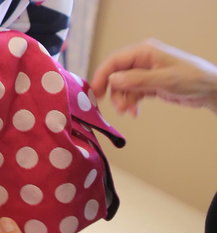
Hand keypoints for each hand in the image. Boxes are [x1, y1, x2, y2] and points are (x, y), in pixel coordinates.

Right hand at [91, 39, 216, 115]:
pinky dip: (130, 104)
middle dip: (114, 92)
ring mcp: (145, 73)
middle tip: (117, 107)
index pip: (115, 61)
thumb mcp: (164, 79)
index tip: (95, 92)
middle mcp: (142, 61)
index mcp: (145, 52)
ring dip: (122, 100)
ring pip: (123, 87)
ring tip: (127, 111)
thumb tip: (113, 79)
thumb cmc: (192, 78)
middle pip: (116, 75)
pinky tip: (134, 112)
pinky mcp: (149, 85)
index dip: (102, 75)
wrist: (209, 89)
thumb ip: (137, 79)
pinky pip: (132, 94)